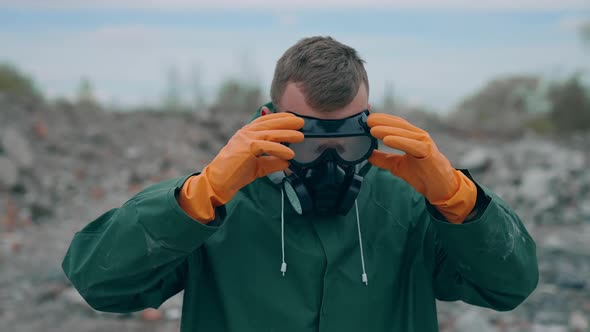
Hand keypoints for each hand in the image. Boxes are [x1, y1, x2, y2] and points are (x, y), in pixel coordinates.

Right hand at [179, 113, 303, 221]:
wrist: (218, 182)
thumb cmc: (236, 173)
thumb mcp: (258, 166)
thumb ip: (271, 162)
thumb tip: (288, 163)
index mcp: (246, 133)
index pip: (265, 120)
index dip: (279, 117)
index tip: (293, 117)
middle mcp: (245, 132)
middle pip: (269, 123)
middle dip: (287, 121)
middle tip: (301, 122)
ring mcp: (245, 139)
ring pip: (270, 133)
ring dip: (287, 134)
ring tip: (300, 137)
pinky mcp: (246, 148)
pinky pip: (266, 146)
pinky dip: (280, 149)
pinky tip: (290, 154)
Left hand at [367, 113, 475, 223]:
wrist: (440, 188)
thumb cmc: (422, 174)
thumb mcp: (397, 166)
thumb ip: (383, 159)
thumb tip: (367, 155)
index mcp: (412, 137)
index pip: (396, 124)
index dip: (382, 119)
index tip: (367, 118)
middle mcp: (419, 137)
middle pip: (399, 125)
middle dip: (382, 121)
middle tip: (367, 120)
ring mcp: (424, 143)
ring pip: (404, 133)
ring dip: (387, 130)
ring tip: (373, 129)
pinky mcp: (428, 152)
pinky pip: (412, 145)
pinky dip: (399, 141)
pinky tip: (386, 140)